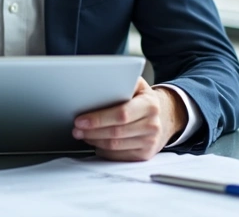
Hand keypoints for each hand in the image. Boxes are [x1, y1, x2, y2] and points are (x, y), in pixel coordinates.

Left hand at [72, 78, 186, 160]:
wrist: (163, 118)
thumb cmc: (142, 99)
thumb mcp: (137, 85)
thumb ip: (122, 81)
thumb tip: (98, 82)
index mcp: (150, 104)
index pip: (121, 114)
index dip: (98, 118)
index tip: (80, 119)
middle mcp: (152, 124)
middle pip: (116, 132)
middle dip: (91, 131)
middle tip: (76, 129)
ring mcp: (150, 142)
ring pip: (115, 146)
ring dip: (94, 141)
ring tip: (82, 134)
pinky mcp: (145, 155)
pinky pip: (118, 156)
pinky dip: (103, 150)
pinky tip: (95, 142)